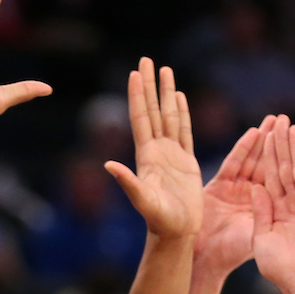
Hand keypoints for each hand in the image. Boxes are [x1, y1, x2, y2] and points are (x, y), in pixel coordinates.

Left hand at [105, 59, 202, 240]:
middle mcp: (157, 151)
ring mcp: (172, 155)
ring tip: (165, 70)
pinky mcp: (187, 162)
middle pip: (153, 110)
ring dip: (167, 94)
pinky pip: (184, 131)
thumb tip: (108, 165)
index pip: (141, 118)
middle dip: (150, 85)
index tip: (135, 72)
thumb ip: (128, 182)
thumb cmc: (159, 221)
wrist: (175, 234)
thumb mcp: (143, 201)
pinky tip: (179, 98)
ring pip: (169, 117)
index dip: (138, 95)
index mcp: (146, 156)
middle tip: (146, 59)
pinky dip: (182, 113)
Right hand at [195, 116, 274, 277]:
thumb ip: (268, 214)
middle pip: (267, 164)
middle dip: (276, 142)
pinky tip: (254, 134)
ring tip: (273, 120)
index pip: (280, 178)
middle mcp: (250, 196)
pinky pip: (234, 164)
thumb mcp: (259, 235)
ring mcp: (234, 190)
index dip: (288, 159)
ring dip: (262, 139)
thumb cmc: (232, 254)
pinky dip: (243, 149)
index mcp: (264, 207)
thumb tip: (280, 192)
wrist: (205, 261)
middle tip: (286, 119)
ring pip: (252, 160)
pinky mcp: (218, 187)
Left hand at [251, 115, 294, 293]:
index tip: (260, 136)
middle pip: (283, 168)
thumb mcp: (261, 238)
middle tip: (277, 119)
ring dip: (293, 148)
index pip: (269, 177)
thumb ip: (260, 212)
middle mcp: (292, 204)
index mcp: (276, 211)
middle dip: (279, 144)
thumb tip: (255, 187)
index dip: (264, 157)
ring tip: (289, 125)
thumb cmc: (279, 267)